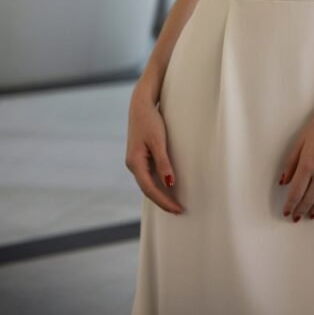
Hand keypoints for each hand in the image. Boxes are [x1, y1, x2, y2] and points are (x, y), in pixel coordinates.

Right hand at [125, 85, 183, 214]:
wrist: (141, 104)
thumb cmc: (150, 120)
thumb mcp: (158, 141)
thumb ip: (163, 163)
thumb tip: (170, 183)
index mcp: (135, 163)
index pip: (150, 189)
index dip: (164, 201)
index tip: (178, 209)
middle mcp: (133, 165)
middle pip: (148, 189)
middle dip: (163, 201)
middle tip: (179, 211)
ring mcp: (136, 161)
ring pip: (148, 184)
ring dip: (161, 194)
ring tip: (175, 203)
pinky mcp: (140, 157)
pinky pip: (149, 176)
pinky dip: (158, 184)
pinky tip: (168, 187)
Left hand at [278, 99, 313, 221]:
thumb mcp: (301, 140)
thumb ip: (291, 162)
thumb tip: (284, 181)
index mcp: (308, 164)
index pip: (296, 192)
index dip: (290, 204)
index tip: (287, 211)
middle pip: (309, 199)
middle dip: (300, 210)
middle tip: (296, 217)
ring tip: (310, 215)